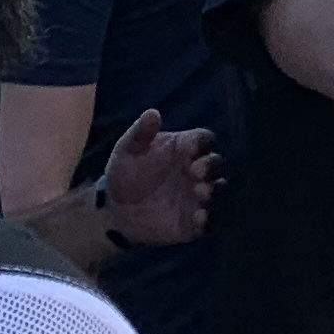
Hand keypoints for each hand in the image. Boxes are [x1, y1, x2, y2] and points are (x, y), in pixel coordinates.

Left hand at [100, 111, 219, 248]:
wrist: (115, 211)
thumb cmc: (125, 173)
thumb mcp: (127, 150)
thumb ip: (140, 133)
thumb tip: (152, 113)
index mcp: (184, 148)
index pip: (204, 139)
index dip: (203, 143)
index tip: (192, 149)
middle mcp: (196, 170)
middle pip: (216, 163)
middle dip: (211, 166)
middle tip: (195, 173)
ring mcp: (197, 196)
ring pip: (219, 189)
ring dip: (214, 191)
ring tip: (200, 193)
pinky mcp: (193, 221)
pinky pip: (209, 220)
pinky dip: (208, 219)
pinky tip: (197, 218)